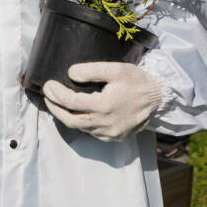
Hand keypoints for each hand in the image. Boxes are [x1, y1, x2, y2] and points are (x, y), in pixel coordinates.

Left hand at [42, 61, 164, 141]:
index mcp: (104, 106)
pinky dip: (81, 123)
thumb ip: (92, 70)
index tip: (47, 85)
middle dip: (55, 108)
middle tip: (47, 96)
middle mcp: (105, 124)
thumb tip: (70, 73)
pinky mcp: (115, 137)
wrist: (159, 98)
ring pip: (80, 128)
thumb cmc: (136, 81)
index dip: (56, 94)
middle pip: (70, 120)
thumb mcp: (116, 69)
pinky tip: (78, 112)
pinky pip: (92, 132)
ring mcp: (110, 133)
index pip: (70, 102)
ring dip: (67, 116)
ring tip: (58, 103)